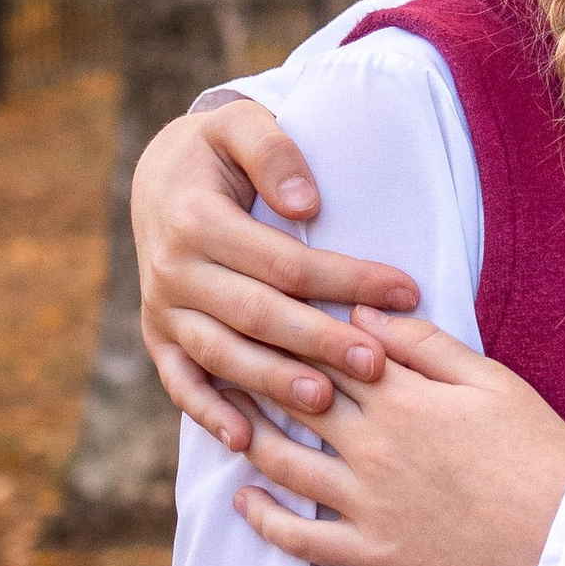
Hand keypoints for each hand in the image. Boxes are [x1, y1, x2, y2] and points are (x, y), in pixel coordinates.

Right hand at [133, 102, 419, 452]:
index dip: (345, 279)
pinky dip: (208, 413)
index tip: (406, 291)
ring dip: (273, 384)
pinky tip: (246, 440)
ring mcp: (163, 310)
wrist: (158, 177)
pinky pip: (180, 382)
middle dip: (319, 342)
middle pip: (256, 315)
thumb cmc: (217, 152)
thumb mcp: (239, 125)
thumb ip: (273, 152)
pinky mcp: (159, 338)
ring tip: (326, 403)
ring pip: (222, 355)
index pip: (283, 262)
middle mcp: (172, 270)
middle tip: (376, 364)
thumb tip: (305, 205)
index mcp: (195, 220)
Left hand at [236, 311, 564, 565]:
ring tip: (224, 415)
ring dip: (247, 435)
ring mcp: (368, 504)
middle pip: (294, 398)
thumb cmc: (540, 450)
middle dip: (253, 371)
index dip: (289, 327)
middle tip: (220, 351)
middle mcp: (374, 446)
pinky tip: (244, 500)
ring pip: (284, 462)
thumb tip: (361, 315)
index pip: (326, 349)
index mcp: (404, 396)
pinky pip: (301, 539)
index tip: (260, 310)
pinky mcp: (373, 555)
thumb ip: (425, 343)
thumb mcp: (491, 380)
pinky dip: (265, 520)